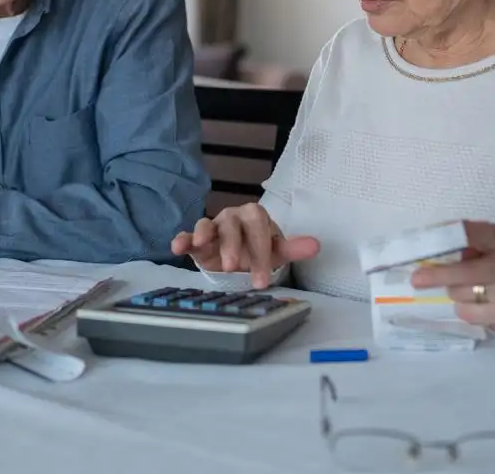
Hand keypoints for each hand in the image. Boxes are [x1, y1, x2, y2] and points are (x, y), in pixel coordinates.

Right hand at [170, 203, 320, 288]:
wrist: (238, 256)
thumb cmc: (257, 250)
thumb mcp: (275, 251)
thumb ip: (293, 248)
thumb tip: (316, 245)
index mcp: (255, 216)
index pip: (259, 228)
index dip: (260, 251)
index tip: (262, 278)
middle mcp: (233, 217)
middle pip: (233, 225)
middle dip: (234, 246)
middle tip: (234, 268)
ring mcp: (213, 226)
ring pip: (209, 225)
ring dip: (206, 235)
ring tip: (203, 246)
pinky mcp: (196, 239)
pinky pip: (188, 235)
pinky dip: (182, 238)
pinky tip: (177, 247)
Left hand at [409, 220, 494, 331]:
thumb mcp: (486, 240)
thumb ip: (462, 241)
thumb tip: (426, 250)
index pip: (476, 236)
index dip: (451, 239)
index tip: (427, 246)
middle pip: (471, 273)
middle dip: (441, 276)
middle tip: (416, 279)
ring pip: (466, 297)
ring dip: (455, 292)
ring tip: (462, 287)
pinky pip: (472, 317)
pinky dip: (466, 309)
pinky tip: (473, 302)